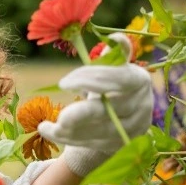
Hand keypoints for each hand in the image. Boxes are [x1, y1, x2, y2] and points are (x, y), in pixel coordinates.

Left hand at [37, 33, 153, 174]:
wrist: (122, 114)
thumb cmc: (111, 83)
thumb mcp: (112, 67)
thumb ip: (112, 55)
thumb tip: (115, 39)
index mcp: (139, 79)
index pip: (119, 78)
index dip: (91, 79)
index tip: (63, 82)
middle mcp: (141, 106)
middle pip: (110, 111)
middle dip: (81, 114)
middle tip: (59, 117)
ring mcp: (131, 129)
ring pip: (98, 131)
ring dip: (69, 130)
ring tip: (45, 126)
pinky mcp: (119, 145)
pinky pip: (91, 143)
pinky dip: (68, 138)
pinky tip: (47, 131)